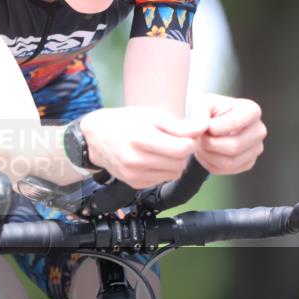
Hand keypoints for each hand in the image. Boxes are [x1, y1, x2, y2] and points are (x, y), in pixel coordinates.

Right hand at [80, 107, 208, 188]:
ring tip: (163, 149)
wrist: (96, 137)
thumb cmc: (125, 121)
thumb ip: (178, 124)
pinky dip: (163, 170)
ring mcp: (135, 175)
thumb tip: (202, 128)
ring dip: (175, 162)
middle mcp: (137, 160)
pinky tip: (153, 158)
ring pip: (174, 173)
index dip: (190, 140)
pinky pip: (162, 179)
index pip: (184, 148)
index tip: (186, 134)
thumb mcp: (152, 114)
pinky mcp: (135, 184)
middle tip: (174, 140)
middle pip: (181, 162)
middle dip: (183, 151)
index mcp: (142, 139)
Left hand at [190, 94, 266, 175]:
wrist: (207, 124)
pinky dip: (210, 163)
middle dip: (210, 143)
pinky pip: (225, 170)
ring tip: (202, 143)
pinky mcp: (248, 163)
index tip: (205, 125)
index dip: (214, 127)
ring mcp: (256, 149)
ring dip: (208, 155)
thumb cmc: (207, 111)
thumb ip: (199, 113)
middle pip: (234, 146)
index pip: (236, 123)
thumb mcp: (200, 104)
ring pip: (229, 162)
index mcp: (251, 110)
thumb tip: (199, 130)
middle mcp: (259, 130)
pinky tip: (207, 151)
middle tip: (200, 136)